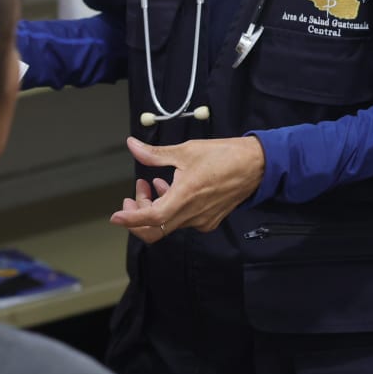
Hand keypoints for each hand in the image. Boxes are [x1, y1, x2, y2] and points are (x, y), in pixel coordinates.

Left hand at [109, 136, 265, 243]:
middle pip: (156, 227)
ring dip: (155, 207)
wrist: (256, 165)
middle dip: (138, 214)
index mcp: (184, 197)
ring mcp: (202, 220)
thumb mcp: (186, 150)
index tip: (116, 217)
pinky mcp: (210, 220)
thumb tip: (132, 146)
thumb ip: (155, 154)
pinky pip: (184, 220)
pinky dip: (172, 207)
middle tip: (132, 196)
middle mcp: (192, 215)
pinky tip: (172, 187)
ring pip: (169, 223)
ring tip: (153, 183)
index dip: (131, 220)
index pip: (151, 218)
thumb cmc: (224, 155)